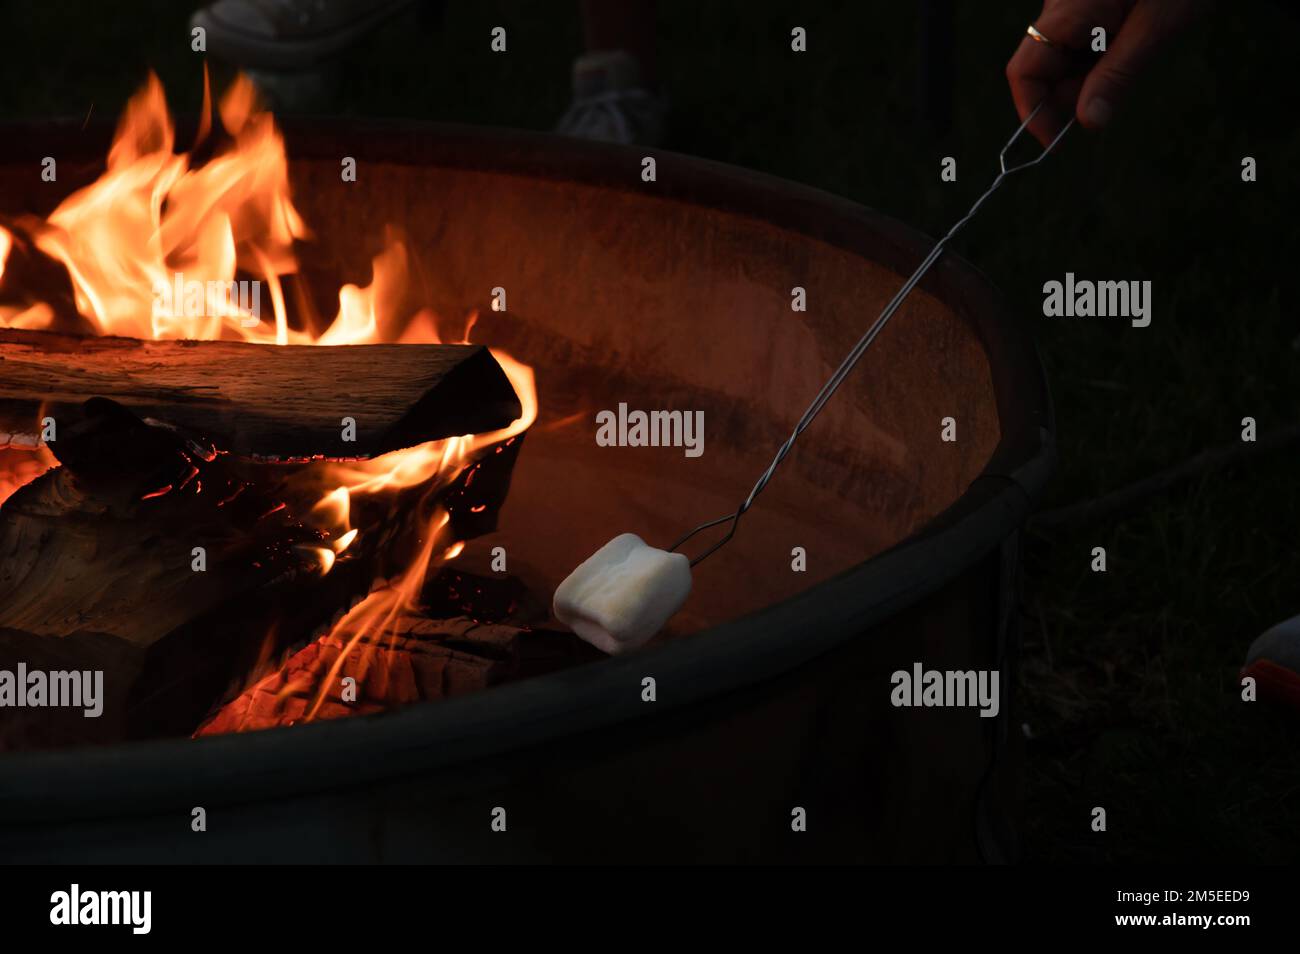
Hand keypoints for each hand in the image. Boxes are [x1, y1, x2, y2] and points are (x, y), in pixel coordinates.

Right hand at [1006, 0, 1203, 144]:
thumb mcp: (1155, 27)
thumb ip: (1117, 75)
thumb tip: (1089, 123)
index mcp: (1067, 12)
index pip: (1024, 71)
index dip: (1033, 111)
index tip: (1055, 142)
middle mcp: (1059, 7)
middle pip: (1043, 67)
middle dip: (1070, 94)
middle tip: (1113, 100)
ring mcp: (1072, 4)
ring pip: (1063, 57)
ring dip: (1090, 75)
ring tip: (1136, 54)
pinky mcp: (1088, 3)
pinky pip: (1080, 41)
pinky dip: (1100, 57)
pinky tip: (1132, 43)